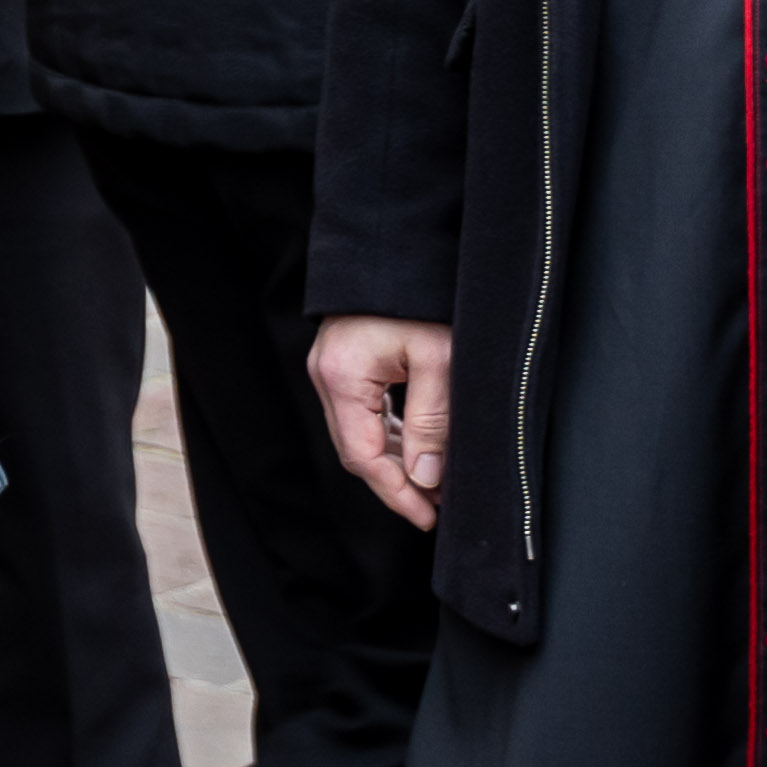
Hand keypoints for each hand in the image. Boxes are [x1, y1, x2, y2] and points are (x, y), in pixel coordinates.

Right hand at [315, 314, 456, 529]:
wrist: (397, 250)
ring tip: (435, 484)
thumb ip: (432, 423)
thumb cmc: (420, 300)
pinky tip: (419, 449)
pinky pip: (364, 413)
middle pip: (357, 449)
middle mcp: (327, 376)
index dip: (396, 493)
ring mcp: (331, 369)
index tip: (428, 517)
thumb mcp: (439, 361)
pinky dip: (391, 436)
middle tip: (437, 507)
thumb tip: (426, 480)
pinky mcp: (344, 363)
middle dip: (398, 482)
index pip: (364, 456)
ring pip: (360, 433)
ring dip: (396, 461)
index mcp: (342, 378)